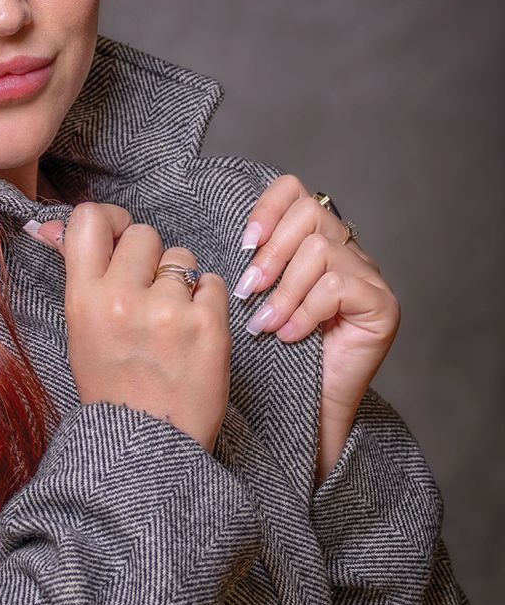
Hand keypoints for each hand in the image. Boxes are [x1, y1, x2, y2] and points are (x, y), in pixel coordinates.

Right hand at [30, 203, 231, 452]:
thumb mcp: (81, 329)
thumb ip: (79, 275)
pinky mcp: (209, 324)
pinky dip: (207, 304)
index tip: (119, 238)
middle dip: (150, 258)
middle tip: (148, 297)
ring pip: (182, 257)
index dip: (110, 219)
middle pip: (144, 234)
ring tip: (171, 323)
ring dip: (181, 282)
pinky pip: (213, 283)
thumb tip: (51, 225)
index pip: (89, 220)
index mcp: (83, 300)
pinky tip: (192, 335)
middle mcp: (122, 299)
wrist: (150, 445)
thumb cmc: (113, 388)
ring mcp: (168, 310)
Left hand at [234, 174, 400, 484]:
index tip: (244, 244)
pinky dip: (305, 311)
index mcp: (316, 242)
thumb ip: (249, 264)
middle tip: (250, 292)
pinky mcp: (383, 306)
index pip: (296, 192)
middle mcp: (349, 252)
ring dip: (285, 291)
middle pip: (310, 213)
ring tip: (266, 324)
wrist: (303, 412)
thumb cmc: (272, 357)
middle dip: (272, 253)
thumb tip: (222, 242)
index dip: (267, 209)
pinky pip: (337, 286)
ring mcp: (370, 277)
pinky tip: (290, 336)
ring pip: (321, 250)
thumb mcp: (253, 300)